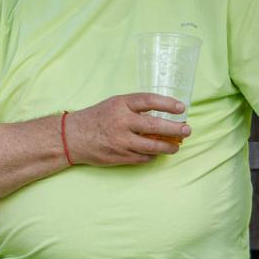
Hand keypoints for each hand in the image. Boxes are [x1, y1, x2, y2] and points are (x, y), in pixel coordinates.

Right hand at [64, 93, 190, 165]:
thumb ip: (134, 108)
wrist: (72, 137)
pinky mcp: (120, 156)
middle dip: (175, 129)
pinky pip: (144, 157)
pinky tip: (155, 152)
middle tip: (186, 130)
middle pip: (156, 126)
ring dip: (168, 146)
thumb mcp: (113, 105)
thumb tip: (162, 114)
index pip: (149, 101)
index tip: (181, 108)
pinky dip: (152, 155)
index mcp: (120, 105)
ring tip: (175, 146)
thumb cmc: (95, 118)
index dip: (168, 104)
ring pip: (153, 146)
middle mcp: (121, 122)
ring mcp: (121, 141)